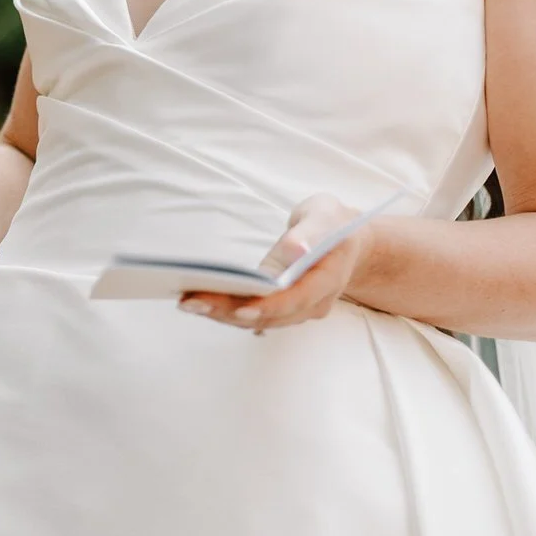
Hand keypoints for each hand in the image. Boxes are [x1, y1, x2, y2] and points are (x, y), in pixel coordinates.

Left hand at [181, 193, 369, 334]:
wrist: (347, 242)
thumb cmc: (332, 224)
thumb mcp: (325, 216)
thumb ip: (310, 232)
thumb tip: (294, 251)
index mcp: (328, 278)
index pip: (295, 299)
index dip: (267, 306)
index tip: (237, 309)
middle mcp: (314, 302)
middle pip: (271, 315)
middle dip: (229, 312)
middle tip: (191, 302)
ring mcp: (299, 309)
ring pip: (260, 320)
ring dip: (224, 314)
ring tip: (188, 302)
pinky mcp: (284, 309)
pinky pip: (256, 315)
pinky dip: (229, 310)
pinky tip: (202, 302)